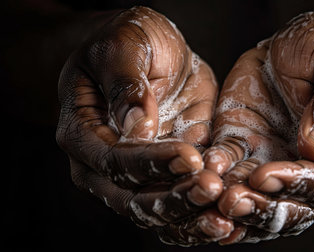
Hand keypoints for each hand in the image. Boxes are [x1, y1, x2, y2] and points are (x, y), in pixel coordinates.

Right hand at [56, 6, 230, 241]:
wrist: (153, 51)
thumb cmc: (128, 41)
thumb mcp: (124, 46)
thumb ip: (125, 86)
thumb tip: (136, 128)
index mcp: (83, 134)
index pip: (113, 160)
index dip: (151, 163)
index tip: (189, 156)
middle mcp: (103, 166)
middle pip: (133, 199)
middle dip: (174, 200)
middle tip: (211, 190)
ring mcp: (136, 176)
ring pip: (159, 213)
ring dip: (191, 219)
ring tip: (225, 218)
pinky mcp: (169, 175)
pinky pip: (182, 205)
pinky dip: (203, 215)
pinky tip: (229, 219)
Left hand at [203, 10, 313, 242]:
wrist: (302, 40)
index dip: (297, 185)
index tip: (266, 175)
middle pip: (295, 205)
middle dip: (263, 207)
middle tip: (234, 202)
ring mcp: (279, 159)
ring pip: (262, 197)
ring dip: (239, 204)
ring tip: (215, 199)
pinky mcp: (248, 144)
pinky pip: (232, 164)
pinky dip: (218, 173)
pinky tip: (204, 175)